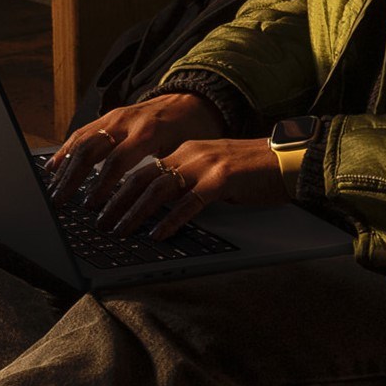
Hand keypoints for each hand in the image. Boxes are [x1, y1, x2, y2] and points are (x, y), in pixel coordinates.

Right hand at [45, 93, 225, 209]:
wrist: (195, 98)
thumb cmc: (193, 130)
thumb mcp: (184, 152)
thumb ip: (163, 174)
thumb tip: (150, 207)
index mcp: (147, 132)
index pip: (117, 161)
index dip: (101, 185)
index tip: (90, 206)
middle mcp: (126, 121)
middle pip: (90, 150)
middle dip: (72, 179)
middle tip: (60, 203)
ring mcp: (115, 116)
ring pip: (81, 140)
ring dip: (63, 168)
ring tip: (53, 191)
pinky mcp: (109, 116)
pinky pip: (82, 133)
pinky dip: (66, 151)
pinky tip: (53, 167)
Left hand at [95, 137, 288, 240]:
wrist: (286, 160)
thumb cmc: (250, 172)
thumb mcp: (211, 172)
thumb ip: (186, 183)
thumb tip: (159, 206)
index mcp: (184, 151)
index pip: (141, 169)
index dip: (116, 188)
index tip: (99, 207)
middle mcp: (190, 154)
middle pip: (142, 177)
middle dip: (116, 202)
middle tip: (100, 223)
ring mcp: (206, 165)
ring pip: (159, 188)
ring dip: (136, 212)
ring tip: (121, 231)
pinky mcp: (223, 180)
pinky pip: (190, 202)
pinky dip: (171, 219)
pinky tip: (159, 233)